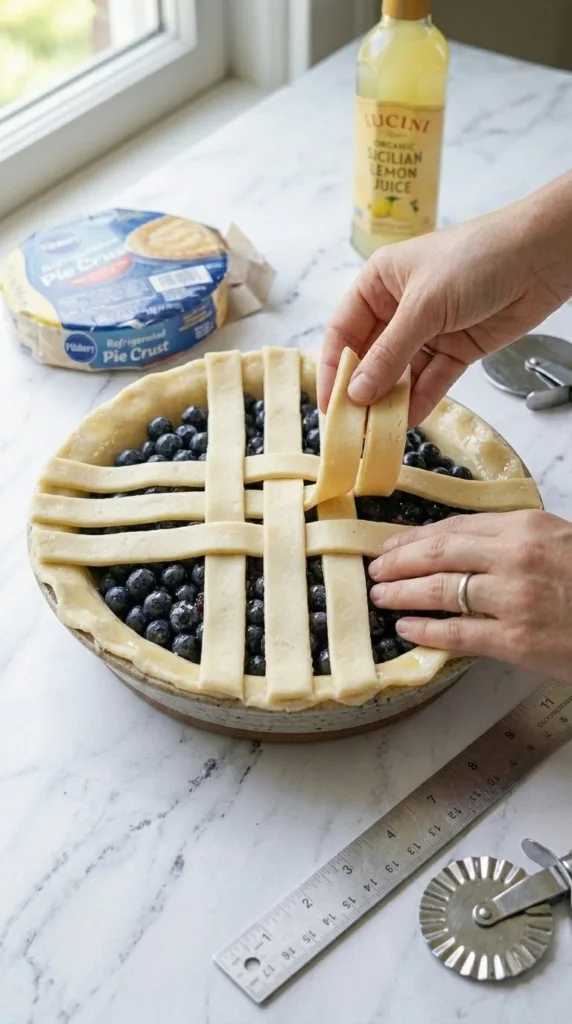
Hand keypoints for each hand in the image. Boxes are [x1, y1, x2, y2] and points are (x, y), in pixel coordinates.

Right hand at [319, 172, 571, 423]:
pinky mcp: (457, 348)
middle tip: (352, 427)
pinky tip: (408, 421)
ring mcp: (429, 329)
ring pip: (401, 373)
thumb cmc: (477, 259)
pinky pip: (432, 380)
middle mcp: (399, 307)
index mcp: (380, 282)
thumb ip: (389, 354)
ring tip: (378, 432)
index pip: (344, 330)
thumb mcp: (424, 306)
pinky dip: (421, 400)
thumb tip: (357, 393)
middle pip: (371, 356)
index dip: (333, 367)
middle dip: (362, 390)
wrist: (543, 255)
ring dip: (391, 401)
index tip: (329, 403)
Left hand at [368, 509, 571, 683]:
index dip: (415, 537)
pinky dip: (426, 630)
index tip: (392, 543)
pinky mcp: (517, 640)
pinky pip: (459, 633)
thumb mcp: (557, 541)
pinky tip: (407, 628)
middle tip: (376, 567)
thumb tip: (458, 546)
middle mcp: (515, 557)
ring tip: (381, 595)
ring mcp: (514, 599)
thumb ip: (512, 540)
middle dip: (399, 561)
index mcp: (526, 526)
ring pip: (441, 590)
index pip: (454, 526)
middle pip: (439, 553)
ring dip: (402, 593)